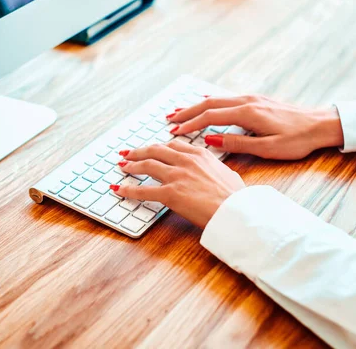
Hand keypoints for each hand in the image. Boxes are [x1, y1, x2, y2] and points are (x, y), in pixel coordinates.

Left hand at [112, 140, 244, 228]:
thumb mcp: (228, 174)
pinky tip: (119, 190)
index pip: (173, 145)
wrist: (236, 211)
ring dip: (131, 165)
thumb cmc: (236, 198)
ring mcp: (176, 176)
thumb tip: (217, 172)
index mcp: (200, 154)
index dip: (158, 147)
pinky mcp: (170, 193)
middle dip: (139, 151)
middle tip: (128, 153)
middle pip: (155, 150)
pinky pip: (143, 191)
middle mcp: (186, 161)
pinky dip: (128, 190)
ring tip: (122, 166)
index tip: (151, 148)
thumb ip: (217, 169)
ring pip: (147, 165)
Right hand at [166, 95, 343, 159]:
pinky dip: (210, 102)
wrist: (322, 124)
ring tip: (178, 111)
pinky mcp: (257, 100)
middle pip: (208, 104)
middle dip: (186, 111)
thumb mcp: (268, 148)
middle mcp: (247, 101)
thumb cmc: (298, 139)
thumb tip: (211, 139)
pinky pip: (226, 98)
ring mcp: (252, 98)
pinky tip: (204, 103)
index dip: (190, 124)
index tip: (174, 131)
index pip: (210, 117)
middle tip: (168, 119)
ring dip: (196, 106)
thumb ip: (238, 143)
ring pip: (216, 99)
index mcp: (248, 113)